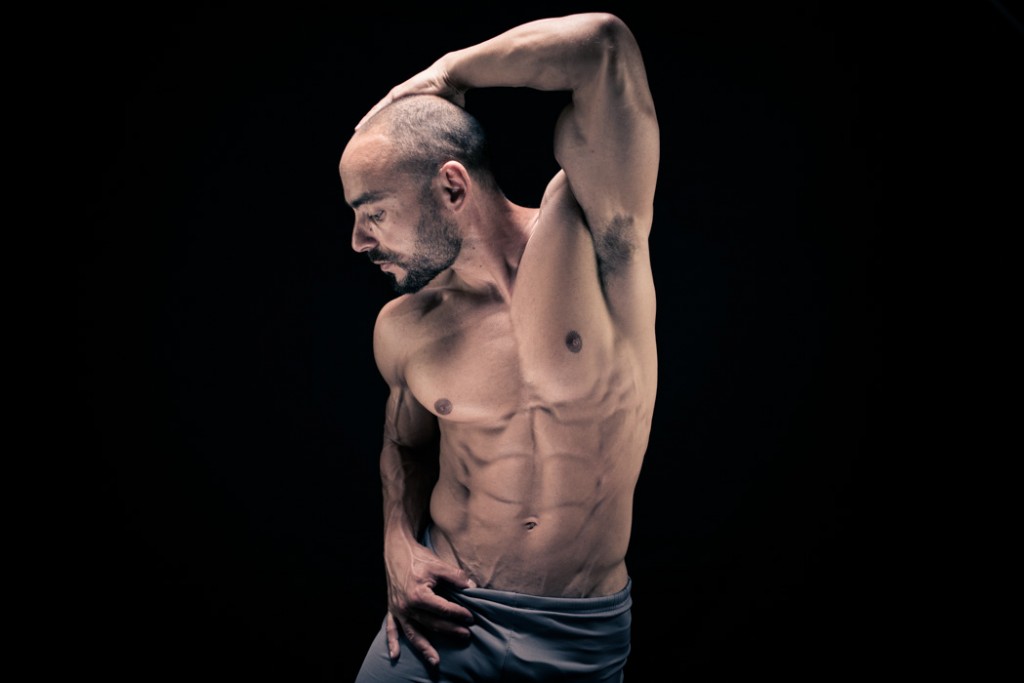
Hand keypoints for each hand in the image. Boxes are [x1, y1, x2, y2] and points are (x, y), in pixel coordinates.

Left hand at [355, 59, 466, 129]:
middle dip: (373, 124)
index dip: (387, 126)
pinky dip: (372, 115)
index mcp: (412, 105)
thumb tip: (451, 141)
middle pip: (384, 114)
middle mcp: (402, 99)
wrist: (451, 77)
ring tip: (357, 130)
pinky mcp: (398, 93)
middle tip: (364, 137)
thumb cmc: (452, 94)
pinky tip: (363, 123)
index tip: (380, 136)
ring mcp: (399, 95)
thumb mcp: (444, 113)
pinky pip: (382, 107)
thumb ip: (443, 124)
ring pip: (379, 110)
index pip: (396, 118)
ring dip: (368, 120)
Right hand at [384, 538, 475, 665]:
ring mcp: (398, 609)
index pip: (443, 609)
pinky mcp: (392, 609)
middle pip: (431, 624)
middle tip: (466, 635)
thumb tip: (472, 587)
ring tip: (436, 661)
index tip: (471, 617)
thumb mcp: (439, 564)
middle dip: (450, 630)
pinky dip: (392, 642)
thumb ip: (456, 577)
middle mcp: (406, 606)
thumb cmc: (419, 557)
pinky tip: (396, 655)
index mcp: (418, 594)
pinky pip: (391, 629)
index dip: (459, 614)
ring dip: (425, 648)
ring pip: (413, 633)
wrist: (397, 549)